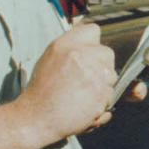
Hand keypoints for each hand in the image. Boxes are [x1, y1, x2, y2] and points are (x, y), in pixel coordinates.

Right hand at [18, 19, 117, 143]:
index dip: (92, 43)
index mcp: (66, 44)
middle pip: (107, 53)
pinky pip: (111, 94)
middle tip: (84, 78)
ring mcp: (95, 74)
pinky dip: (102, 101)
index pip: (93, 30)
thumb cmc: (41, 91)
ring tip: (81, 94)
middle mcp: (82, 55)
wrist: (37, 118)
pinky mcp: (102, 93)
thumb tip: (90, 42)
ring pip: (112, 74)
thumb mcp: (50, 58)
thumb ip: (71, 47)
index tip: (88, 54)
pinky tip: (85, 105)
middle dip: (100, 65)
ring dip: (102, 84)